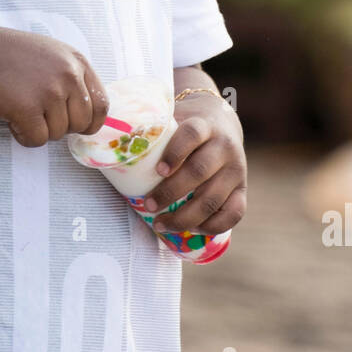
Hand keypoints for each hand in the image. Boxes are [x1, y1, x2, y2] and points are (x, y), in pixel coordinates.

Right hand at [0, 24, 108, 147]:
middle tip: (38, 115)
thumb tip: (89, 115)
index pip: (101, 104)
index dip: (89, 121)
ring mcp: (49, 91)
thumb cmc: (8, 56)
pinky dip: (23, 136)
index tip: (73, 125)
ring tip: (20, 109)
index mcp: (77, 61)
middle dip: (60, 127)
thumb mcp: (51, 54)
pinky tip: (11, 119)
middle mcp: (68, 74)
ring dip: (38, 129)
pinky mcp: (28, 107)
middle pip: (82, 123)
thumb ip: (71, 77)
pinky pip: (38, 140)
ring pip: (58, 134)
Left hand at [142, 92, 246, 237]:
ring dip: (185, 216)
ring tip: (161, 224)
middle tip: (149, 205)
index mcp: (205, 125)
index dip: (175, 153)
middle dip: (171, 193)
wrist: (222, 123)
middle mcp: (224, 146)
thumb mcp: (173, 121)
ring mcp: (237, 169)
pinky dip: (212, 226)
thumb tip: (108, 146)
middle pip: (200, 172)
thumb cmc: (186, 129)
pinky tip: (192, 230)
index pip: (192, 135)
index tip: (158, 171)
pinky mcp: (243, 189)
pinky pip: (234, 214)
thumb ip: (151, 133)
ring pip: (214, 198)